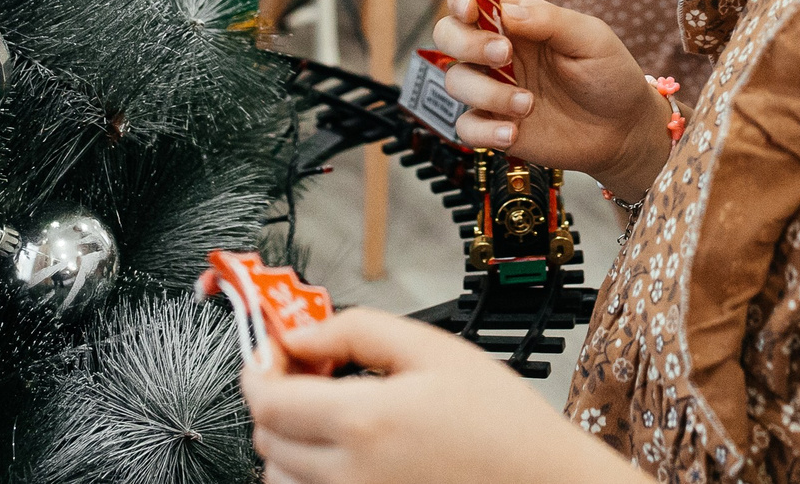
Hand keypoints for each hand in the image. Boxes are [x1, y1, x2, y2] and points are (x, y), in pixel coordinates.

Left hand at [247, 308, 639, 483]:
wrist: (542, 483)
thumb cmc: (502, 422)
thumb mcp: (434, 349)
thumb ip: (356, 331)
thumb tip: (299, 334)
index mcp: (365, 421)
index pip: (269, 402)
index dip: (256, 372)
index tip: (267, 354)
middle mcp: (350, 476)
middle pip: (267, 441)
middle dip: (273, 402)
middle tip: (305, 374)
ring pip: (279, 479)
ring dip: (286, 444)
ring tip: (329, 415)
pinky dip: (307, 478)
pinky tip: (345, 452)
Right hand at [431, 0, 672, 199]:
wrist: (624, 128)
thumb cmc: (609, 74)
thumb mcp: (589, 37)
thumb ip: (548, 20)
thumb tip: (506, 12)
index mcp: (517, 21)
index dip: (461, 1)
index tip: (471, 11)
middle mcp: (497, 52)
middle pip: (448, 35)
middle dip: (467, 44)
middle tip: (504, 55)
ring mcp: (493, 89)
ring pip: (455, 80)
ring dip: (486, 92)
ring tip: (528, 104)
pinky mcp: (495, 126)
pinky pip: (465, 126)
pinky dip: (484, 130)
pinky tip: (514, 133)